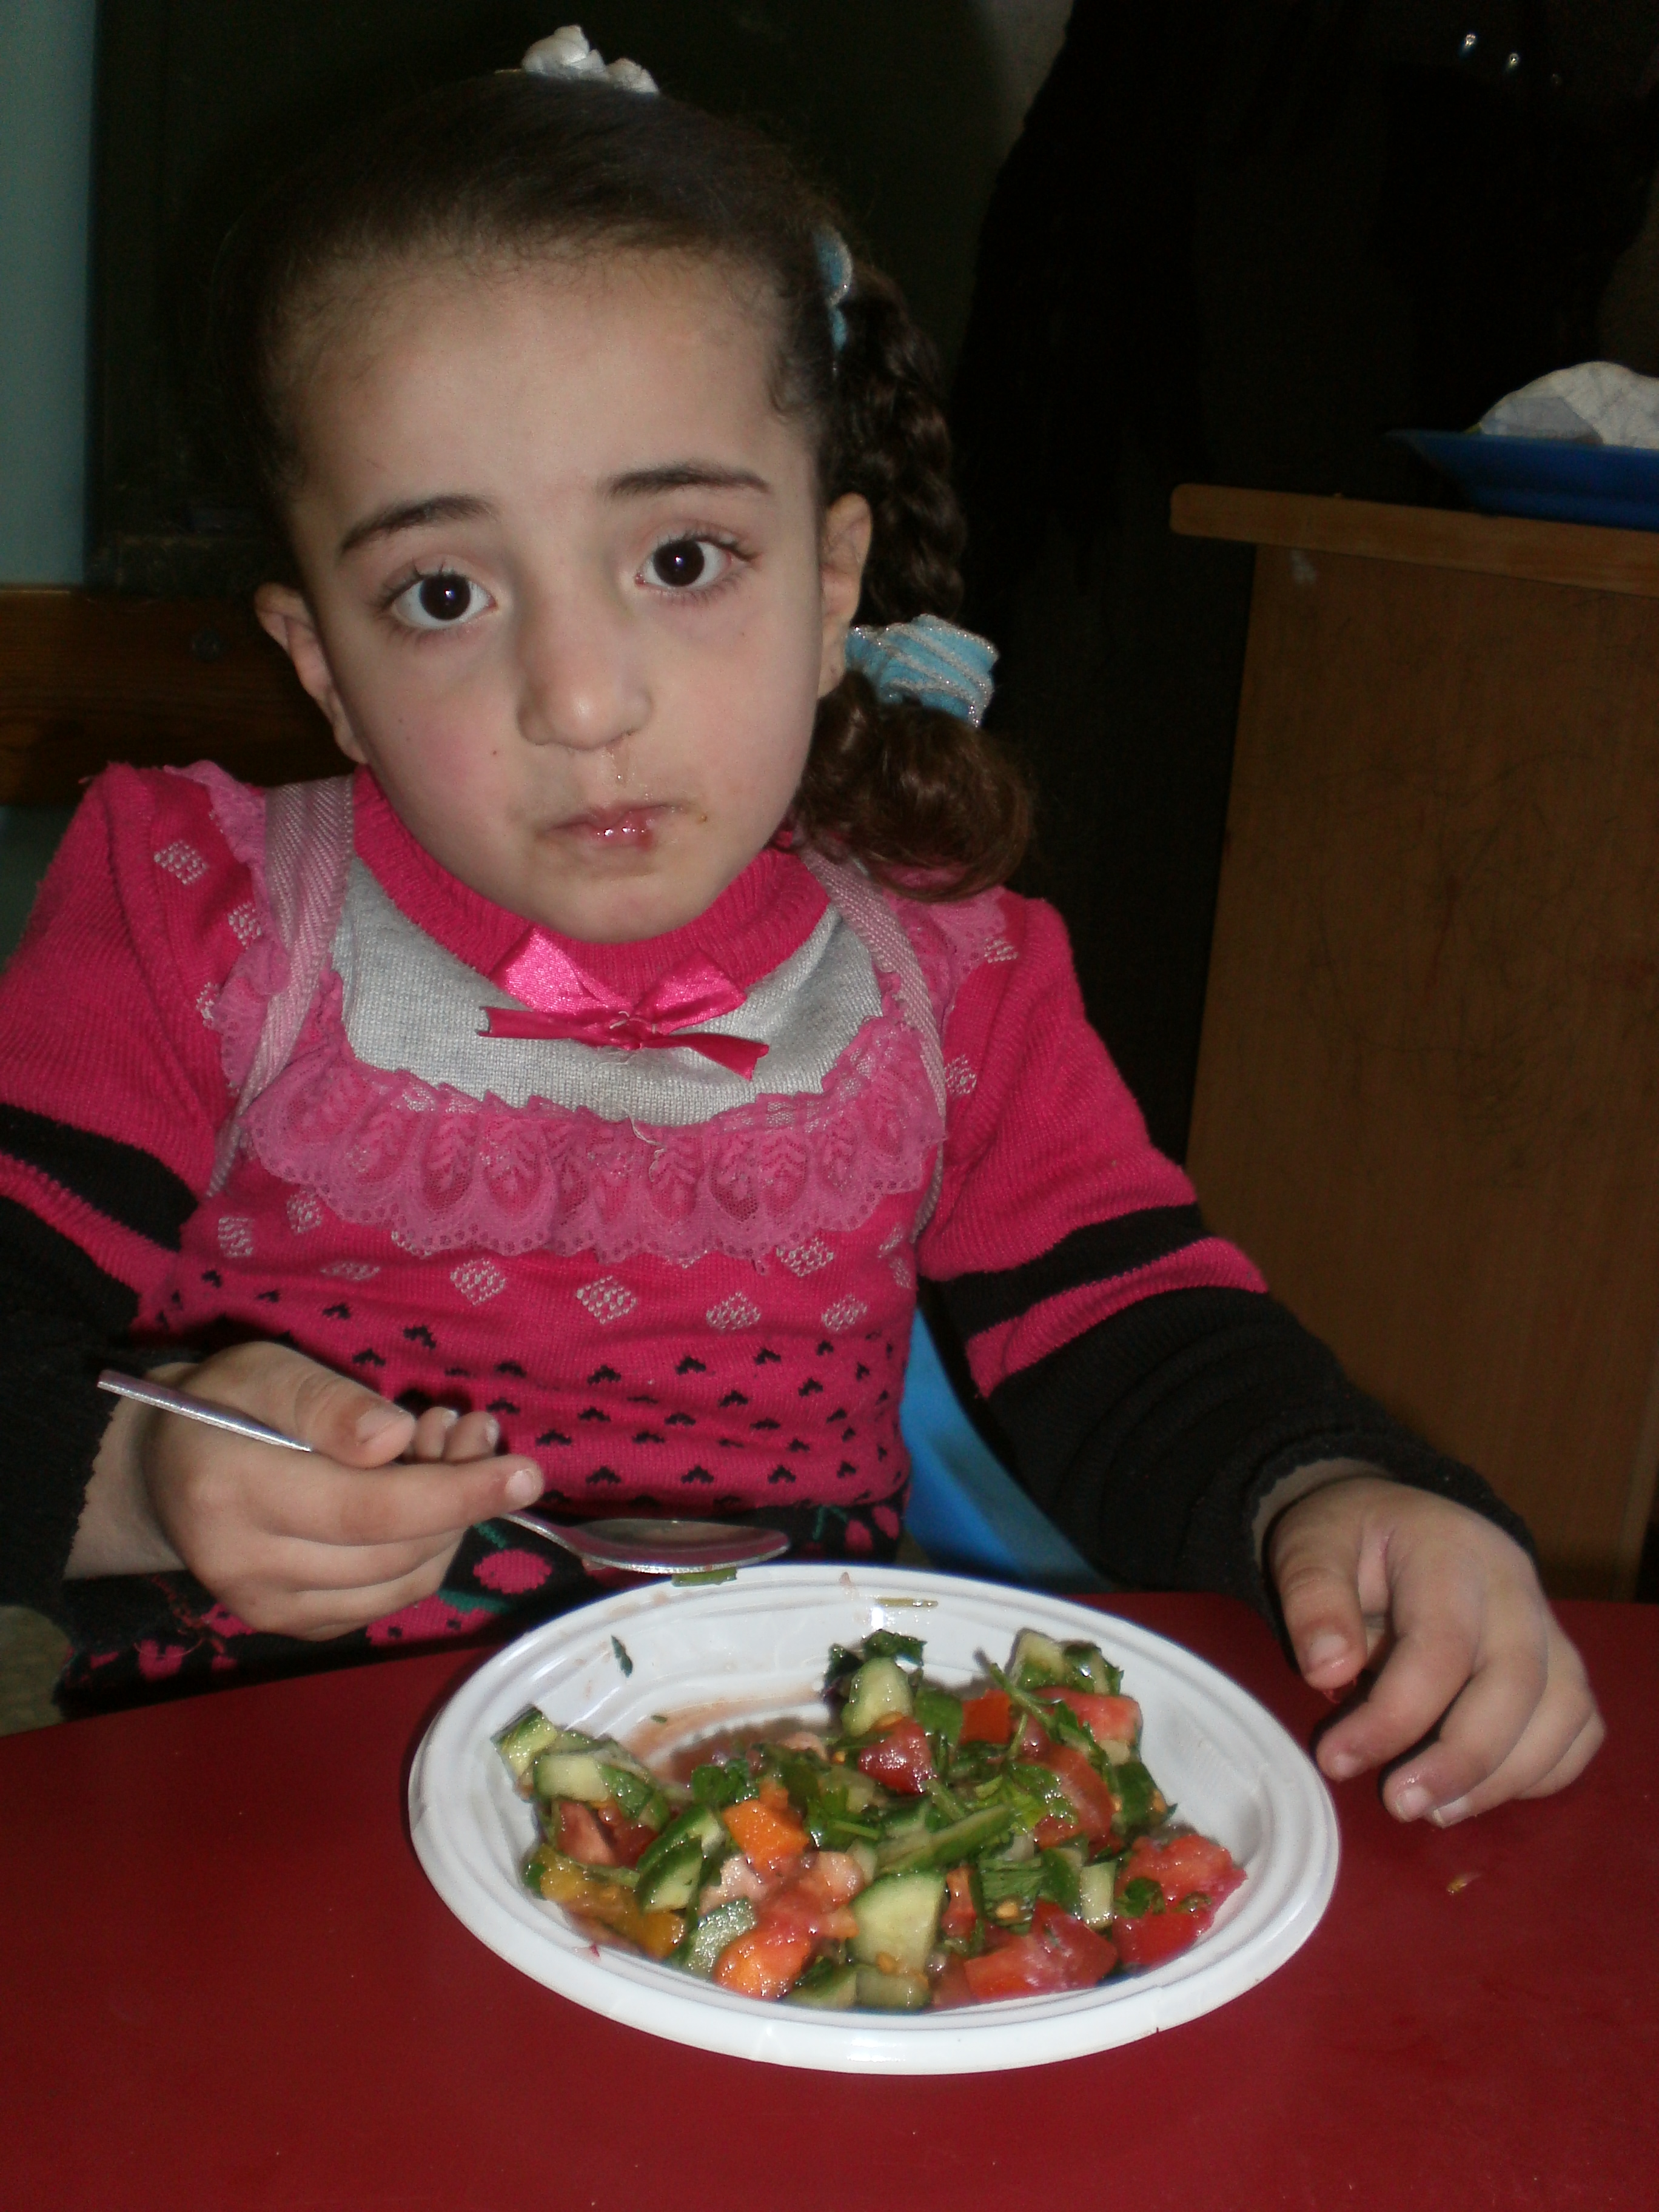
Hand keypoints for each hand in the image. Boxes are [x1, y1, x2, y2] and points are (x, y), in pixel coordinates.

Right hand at [72, 1341, 544, 1639]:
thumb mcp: (266, 1371)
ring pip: (406, 1579)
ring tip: (452, 1450)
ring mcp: (270, 1609)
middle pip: (398, 1550)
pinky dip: (428, 1549)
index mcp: (234, 1492)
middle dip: (463, 1493)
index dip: (458, 1493)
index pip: (372, 1510)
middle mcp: (247, 1569)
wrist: (164, 1474)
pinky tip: (425, 1495)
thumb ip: (326, 1402)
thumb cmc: (223, 1406)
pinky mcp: (295, 1626)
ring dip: (453, 1520)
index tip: (526, 1471)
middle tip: (476, 1431)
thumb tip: (395, 1439)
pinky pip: (391, 1597)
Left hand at [1267, 1476, 1602, 1823]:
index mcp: (1451, 1552)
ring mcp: (1547, 1627)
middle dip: (1460, 1759)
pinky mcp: (1559, 1663)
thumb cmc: (1351, 1540)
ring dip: (1504, 1776)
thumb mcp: (1309, 1546)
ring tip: (1435, 1810)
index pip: (1440, 1646)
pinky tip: (1480, 1792)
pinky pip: (1579, 1726)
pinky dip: (1544, 1770)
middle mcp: (1514, 1588)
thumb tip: (1326, 1670)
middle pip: (1516, 1684)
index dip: (1393, 1715)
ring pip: (1562, 1711)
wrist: (1397, 1523)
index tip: (1336, 1759)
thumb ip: (1313, 1598)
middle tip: (1398, 1804)